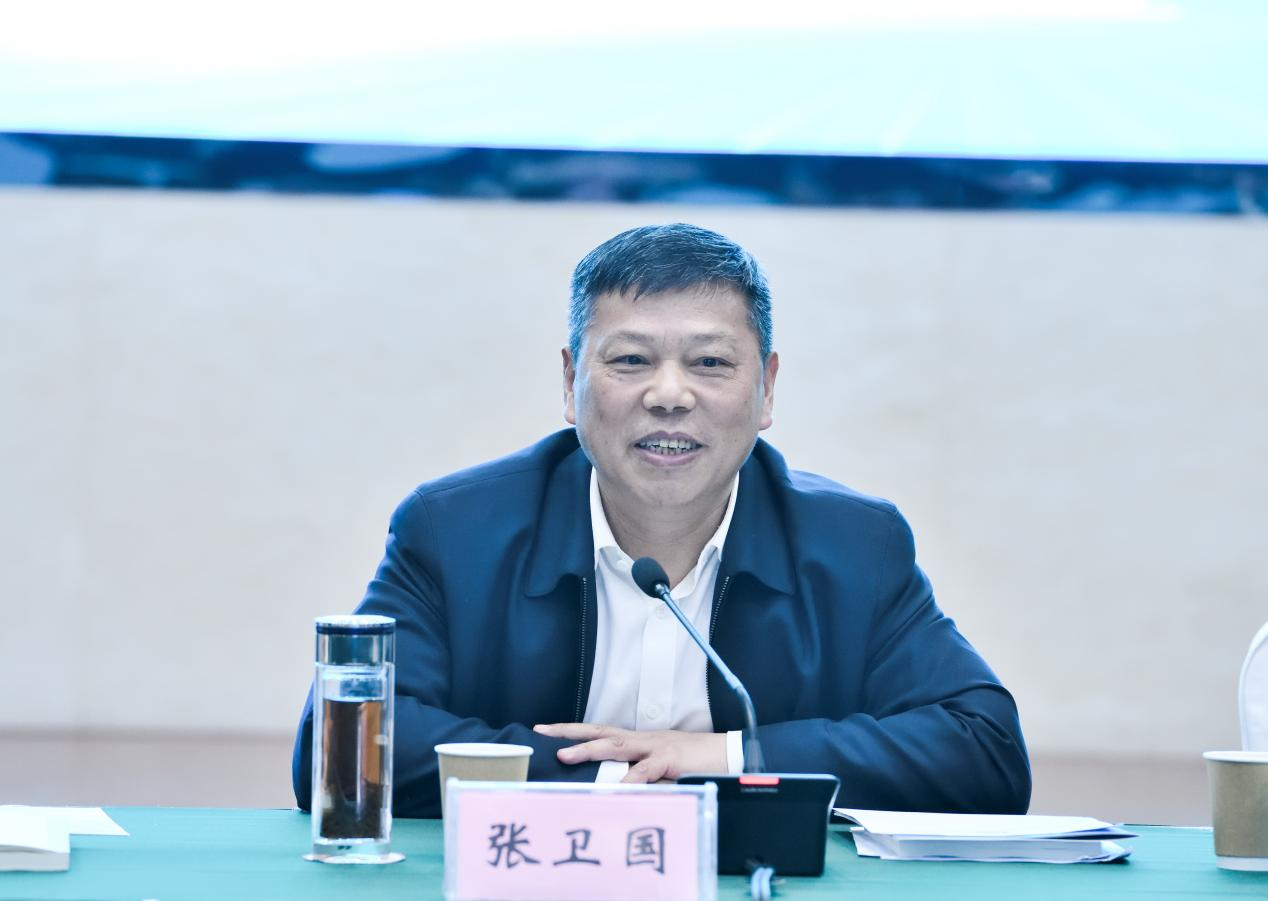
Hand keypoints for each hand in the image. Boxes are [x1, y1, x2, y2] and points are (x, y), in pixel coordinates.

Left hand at [533, 723, 726, 783]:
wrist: (728, 754)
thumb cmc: (694, 764)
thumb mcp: (660, 772)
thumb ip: (637, 778)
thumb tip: (610, 792)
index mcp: (638, 741)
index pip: (600, 732)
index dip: (573, 731)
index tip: (545, 730)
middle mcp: (642, 739)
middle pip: (599, 731)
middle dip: (569, 732)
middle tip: (541, 732)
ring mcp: (655, 746)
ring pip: (616, 744)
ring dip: (589, 750)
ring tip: (565, 755)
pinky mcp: (670, 759)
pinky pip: (646, 771)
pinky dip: (630, 780)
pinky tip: (616, 789)